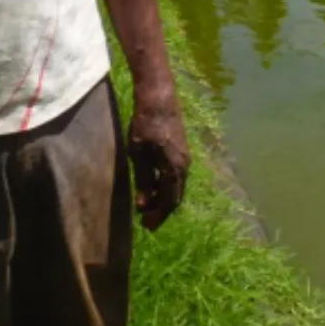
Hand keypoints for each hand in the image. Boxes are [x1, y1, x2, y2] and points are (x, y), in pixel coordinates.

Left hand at [126, 94, 191, 230]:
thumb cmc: (146, 127)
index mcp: (175, 170)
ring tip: (147, 204)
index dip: (158, 215)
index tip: (146, 225)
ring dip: (163, 197)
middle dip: (161, 210)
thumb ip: (143, 180)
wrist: (159, 100)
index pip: (169, 201)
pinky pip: (176, 175)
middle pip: (175, 196)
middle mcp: (184, 166)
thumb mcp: (139, 155)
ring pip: (176, 186)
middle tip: (147, 219)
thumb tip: (143, 204)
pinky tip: (152, 184)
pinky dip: (165, 185)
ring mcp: (185, 157)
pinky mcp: (181, 149)